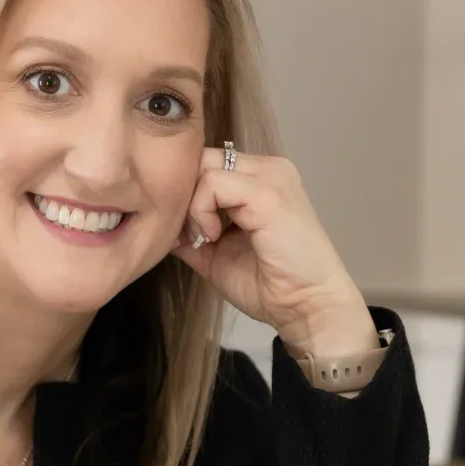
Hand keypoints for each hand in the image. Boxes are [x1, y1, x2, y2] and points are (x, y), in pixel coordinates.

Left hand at [173, 147, 377, 357]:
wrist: (307, 308)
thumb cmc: (270, 285)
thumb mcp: (215, 253)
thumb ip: (189, 231)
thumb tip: (157, 221)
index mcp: (260, 179)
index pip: (205, 163)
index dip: (184, 193)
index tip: (185, 232)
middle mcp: (268, 169)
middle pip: (201, 157)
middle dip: (183, 195)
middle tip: (189, 233)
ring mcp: (271, 177)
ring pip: (204, 166)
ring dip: (191, 204)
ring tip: (204, 236)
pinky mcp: (268, 193)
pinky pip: (213, 183)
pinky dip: (201, 211)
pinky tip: (212, 236)